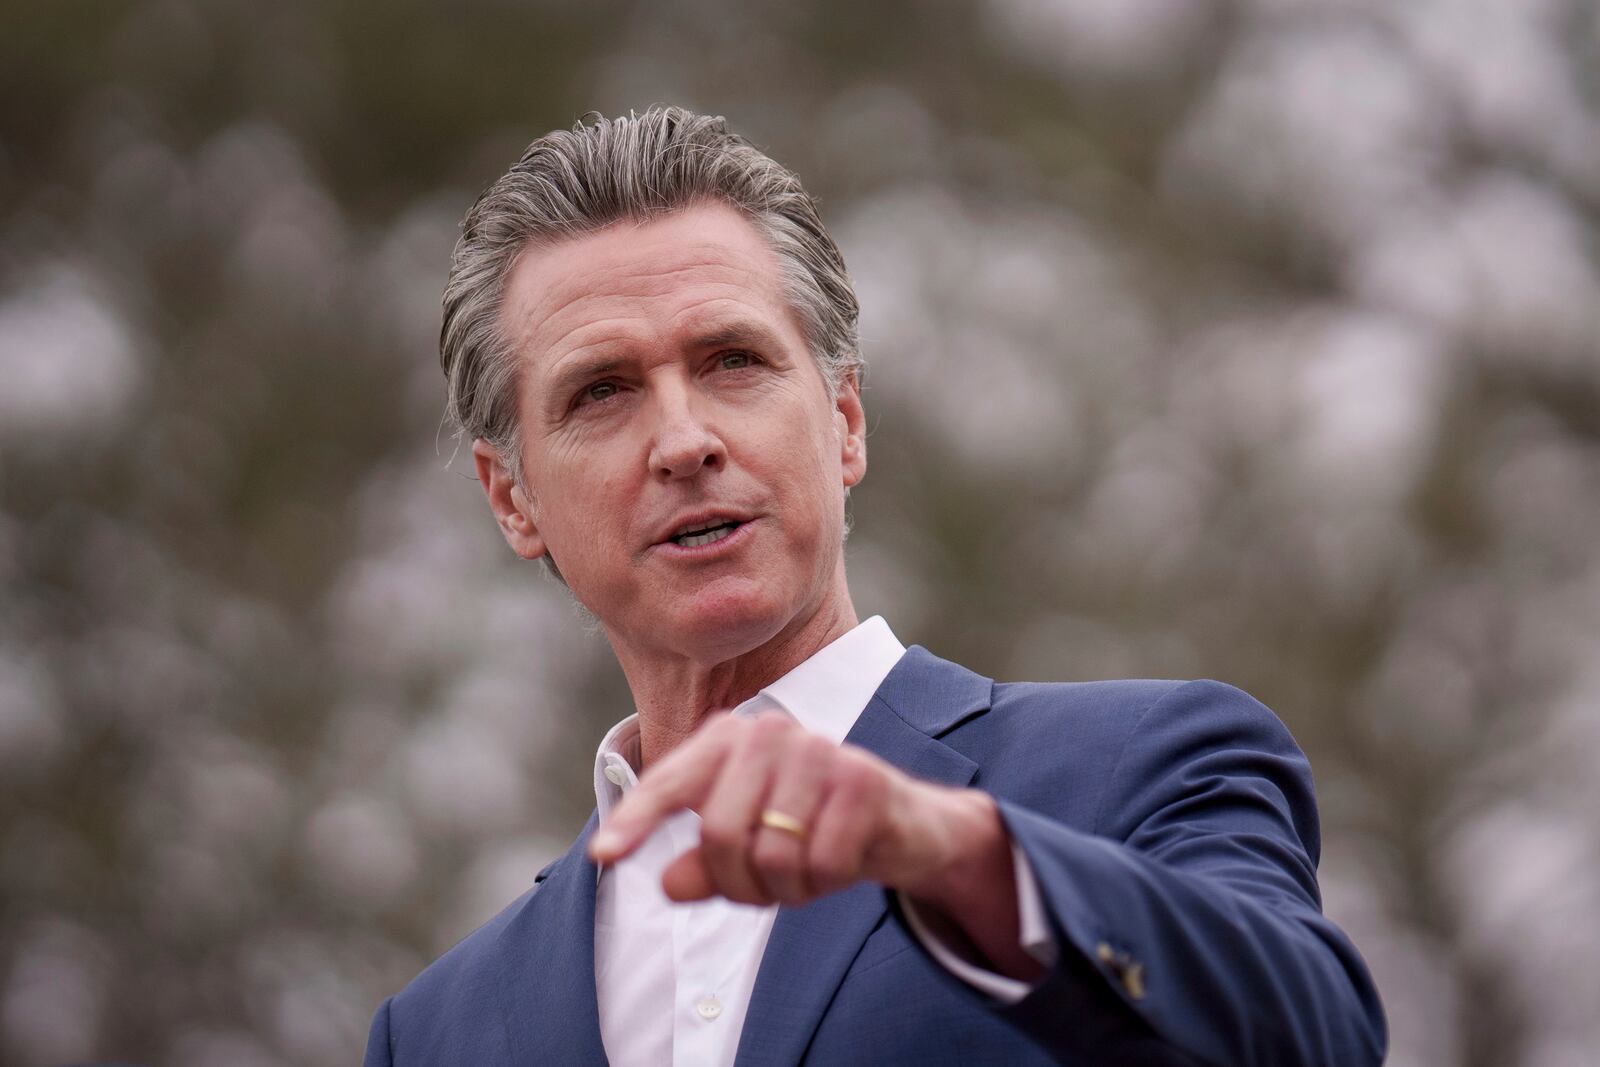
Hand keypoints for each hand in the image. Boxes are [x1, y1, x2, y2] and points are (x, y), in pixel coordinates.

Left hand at [587, 710, 994, 908]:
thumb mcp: (748, 851)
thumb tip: (667, 883)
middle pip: (720, 835)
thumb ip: (702, 864)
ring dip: (787, 888)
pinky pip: (819, 864)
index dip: (636, 821)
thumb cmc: (810, 832)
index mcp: (729, 739)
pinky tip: (843, 861)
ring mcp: (819, 752)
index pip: (669, 783)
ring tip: (807, 870)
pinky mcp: (862, 782)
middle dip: (740, 883)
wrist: (903, 825)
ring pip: (770, 856)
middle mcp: (770, 733)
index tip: (605, 856)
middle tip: (766, 888)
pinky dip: (826, 882)